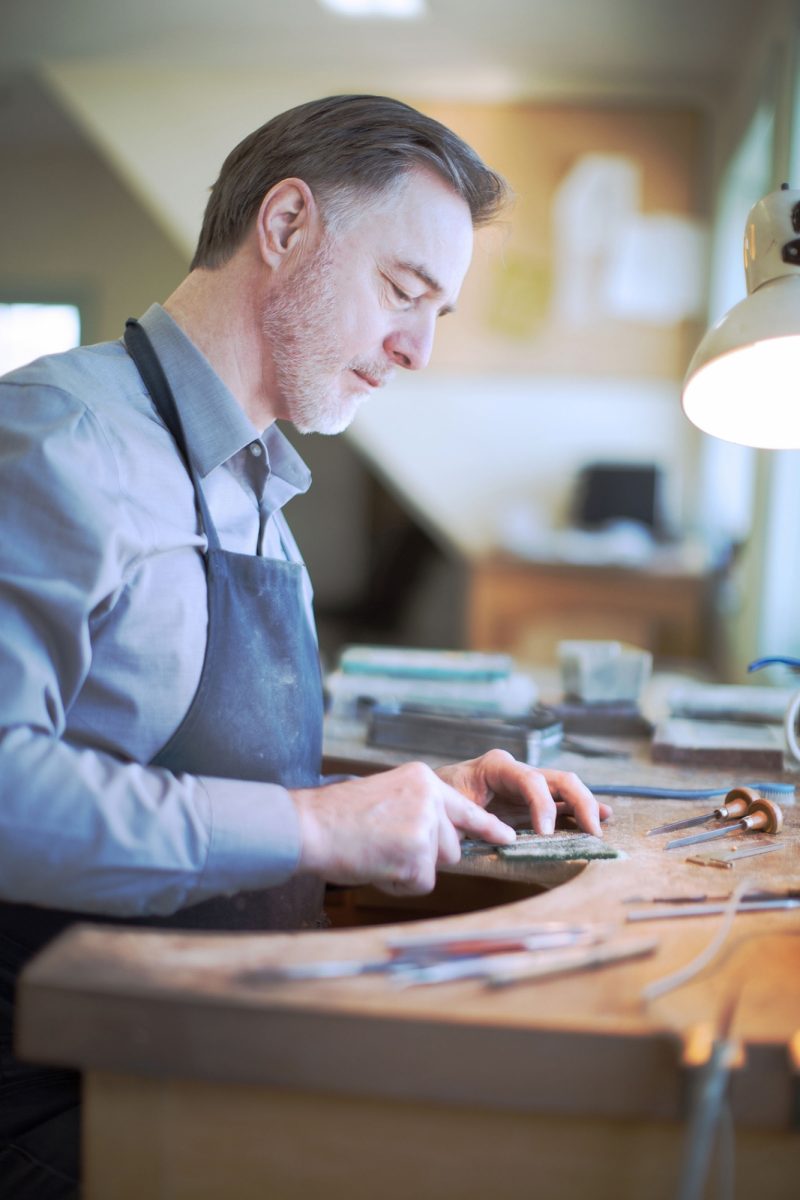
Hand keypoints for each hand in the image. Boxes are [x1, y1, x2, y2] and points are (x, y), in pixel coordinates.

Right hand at [291, 761, 515, 894]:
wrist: (309, 826)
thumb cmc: (338, 817)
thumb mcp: (387, 795)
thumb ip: (418, 810)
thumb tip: (441, 839)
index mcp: (423, 779)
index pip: (465, 808)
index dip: (488, 828)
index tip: (509, 838)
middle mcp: (430, 797)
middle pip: (452, 845)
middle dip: (425, 856)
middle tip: (385, 846)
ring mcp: (425, 824)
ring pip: (438, 864)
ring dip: (411, 869)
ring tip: (378, 852)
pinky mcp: (417, 852)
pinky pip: (421, 883)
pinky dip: (399, 883)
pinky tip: (375, 864)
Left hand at [435, 749, 610, 836]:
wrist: (429, 797)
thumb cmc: (437, 800)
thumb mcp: (450, 807)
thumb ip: (474, 818)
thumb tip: (504, 838)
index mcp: (496, 766)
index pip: (530, 780)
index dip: (542, 806)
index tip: (545, 835)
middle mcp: (517, 771)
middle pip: (559, 780)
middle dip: (580, 802)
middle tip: (591, 831)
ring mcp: (527, 784)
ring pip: (566, 788)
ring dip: (587, 806)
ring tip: (601, 826)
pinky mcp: (531, 801)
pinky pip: (561, 802)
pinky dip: (580, 809)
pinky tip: (602, 817)